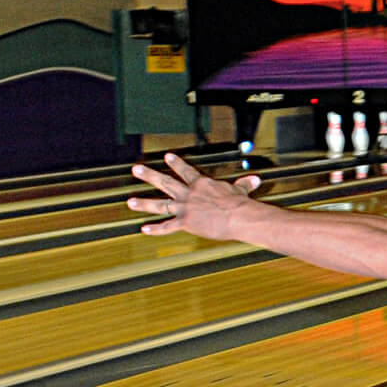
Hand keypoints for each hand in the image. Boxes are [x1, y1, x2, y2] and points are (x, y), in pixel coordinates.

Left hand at [127, 152, 262, 238]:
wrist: (239, 216)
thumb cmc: (241, 204)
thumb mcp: (240, 191)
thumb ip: (243, 185)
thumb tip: (256, 180)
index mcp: (201, 184)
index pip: (186, 171)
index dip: (176, 163)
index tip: (168, 157)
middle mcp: (189, 194)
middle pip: (165, 182)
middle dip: (149, 175)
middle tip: (136, 169)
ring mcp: (185, 208)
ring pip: (160, 204)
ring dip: (144, 203)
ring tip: (130, 202)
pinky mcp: (186, 222)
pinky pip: (168, 227)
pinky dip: (156, 229)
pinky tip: (144, 229)